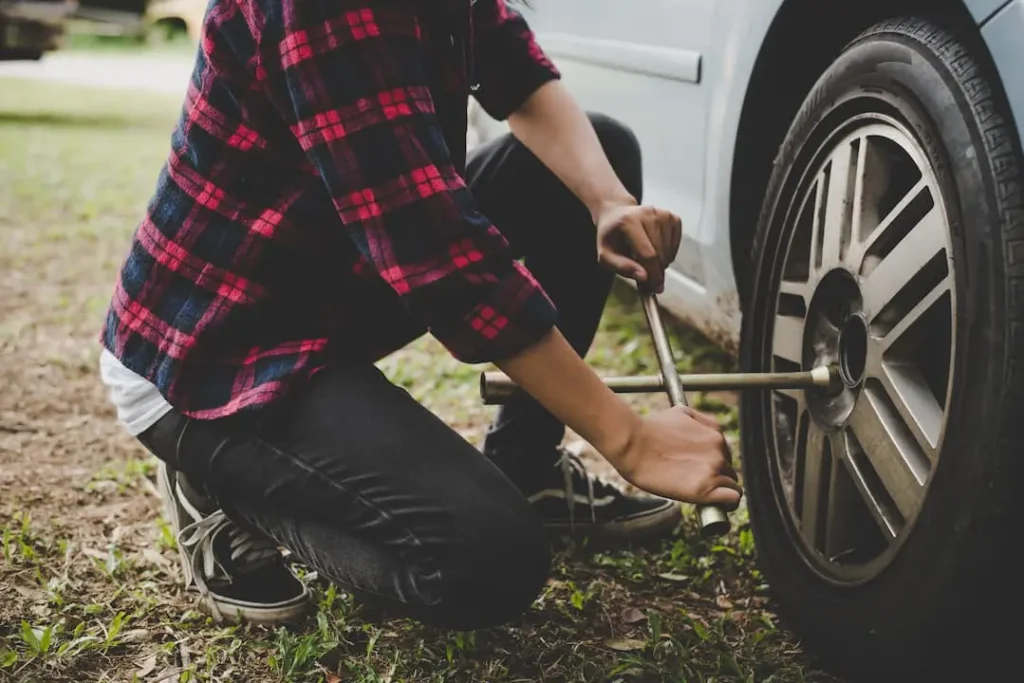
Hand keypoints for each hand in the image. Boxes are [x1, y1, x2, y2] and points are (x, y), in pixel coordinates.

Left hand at [595, 199, 682, 292]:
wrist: (617, 215)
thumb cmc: (611, 238)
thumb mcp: (606, 255)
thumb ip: (622, 267)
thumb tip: (644, 278)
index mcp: (628, 222)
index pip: (647, 253)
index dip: (653, 274)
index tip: (655, 288)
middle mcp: (648, 214)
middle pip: (660, 253)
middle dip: (657, 272)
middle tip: (650, 281)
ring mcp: (662, 214)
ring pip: (669, 251)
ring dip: (662, 263)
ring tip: (646, 260)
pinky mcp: (672, 217)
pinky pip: (676, 244)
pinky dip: (669, 254)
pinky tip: (656, 250)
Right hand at [612, 405, 742, 507]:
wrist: (633, 444)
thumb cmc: (648, 430)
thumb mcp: (680, 413)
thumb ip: (699, 421)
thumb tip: (704, 431)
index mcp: (715, 433)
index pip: (725, 454)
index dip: (713, 464)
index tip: (701, 470)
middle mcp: (718, 449)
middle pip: (728, 469)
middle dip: (715, 476)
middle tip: (694, 482)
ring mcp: (713, 469)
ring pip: (731, 484)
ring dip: (718, 489)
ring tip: (699, 493)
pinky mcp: (706, 488)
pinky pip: (732, 498)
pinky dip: (728, 503)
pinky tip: (719, 505)